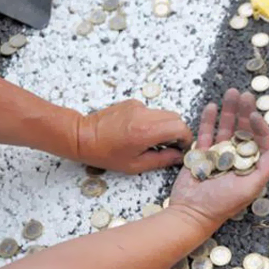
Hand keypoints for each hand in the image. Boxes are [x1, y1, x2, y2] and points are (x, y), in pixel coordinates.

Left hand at [77, 100, 192, 173]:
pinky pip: (152, 112)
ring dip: (165, 127)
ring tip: (151, 140)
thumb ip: (162, 160)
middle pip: (176, 118)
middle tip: (168, 146)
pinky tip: (139, 132)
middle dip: (178, 132)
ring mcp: (138, 106)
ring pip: (165, 114)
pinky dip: (153, 122)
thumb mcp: (135, 165)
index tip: (181, 148)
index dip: (186, 139)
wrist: (83, 136)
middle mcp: (144, 115)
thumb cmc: (105, 153)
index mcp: (146, 131)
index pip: (180, 128)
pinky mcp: (133, 103)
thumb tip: (178, 156)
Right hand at [168, 89, 268, 228]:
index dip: (259, 127)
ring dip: (228, 110)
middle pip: (243, 130)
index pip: (259, 142)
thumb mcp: (249, 189)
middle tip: (245, 94)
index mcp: (250, 166)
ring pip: (225, 127)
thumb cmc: (221, 204)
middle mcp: (236, 158)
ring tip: (231, 92)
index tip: (254, 116)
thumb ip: (264, 170)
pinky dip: (208, 120)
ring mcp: (219, 154)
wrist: (191, 211)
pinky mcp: (202, 154)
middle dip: (244, 111)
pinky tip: (211, 106)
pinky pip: (206, 133)